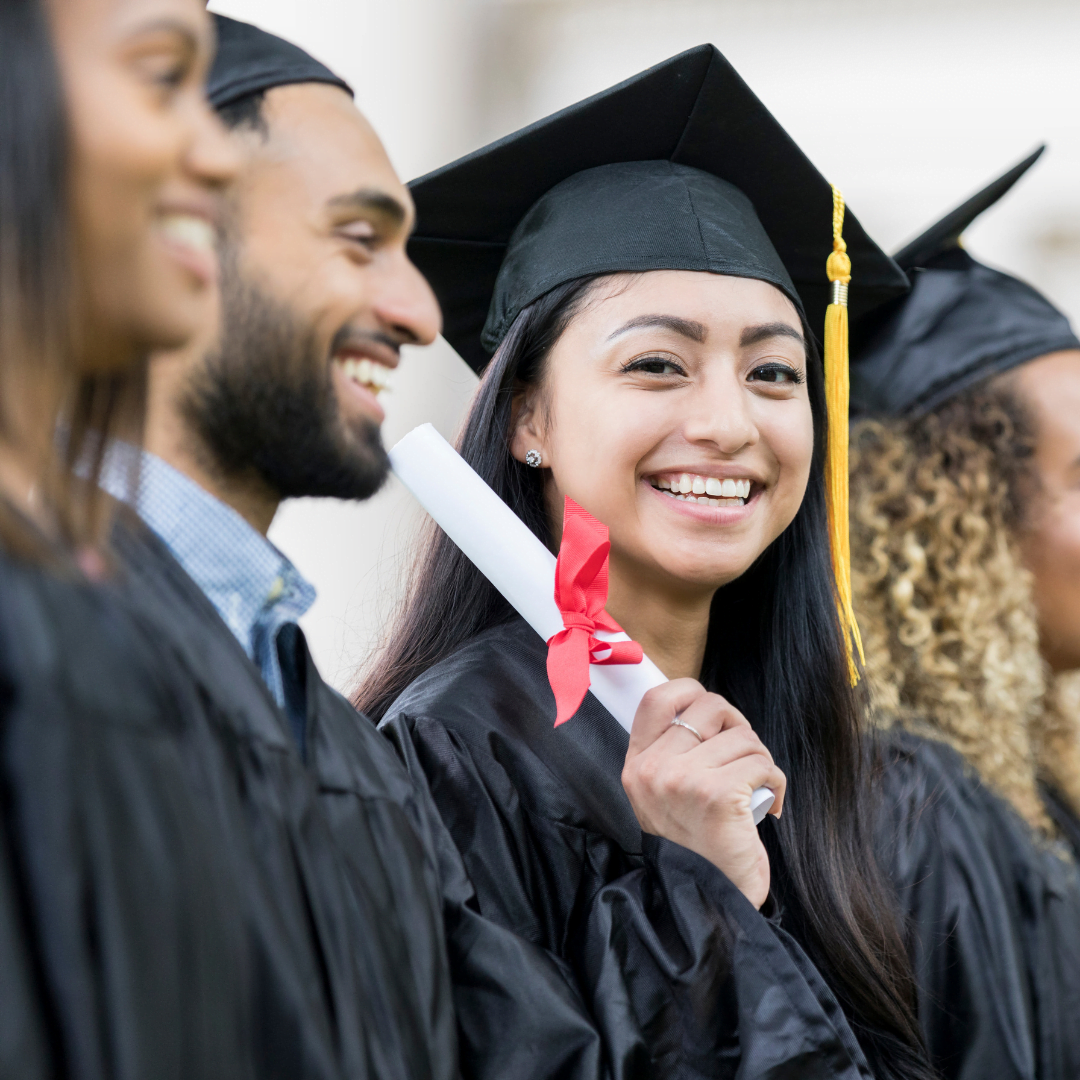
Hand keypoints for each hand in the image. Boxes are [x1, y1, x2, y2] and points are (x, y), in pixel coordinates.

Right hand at [621, 679, 785, 908]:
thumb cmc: (698, 847)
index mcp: (636, 766)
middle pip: (709, 706)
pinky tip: (769, 805)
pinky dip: (775, 782)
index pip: (657, 699)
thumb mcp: (667, 796)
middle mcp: (652, 769)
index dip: (692, 692)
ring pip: (743, 736)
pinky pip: (762, 763)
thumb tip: (709, 707)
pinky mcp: (716, 794)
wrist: (710, 902)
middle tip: (743, 758)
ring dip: (760, 760)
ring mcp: (682, 780)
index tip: (714, 715)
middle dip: (738, 726)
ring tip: (754, 789)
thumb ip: (674, 753)